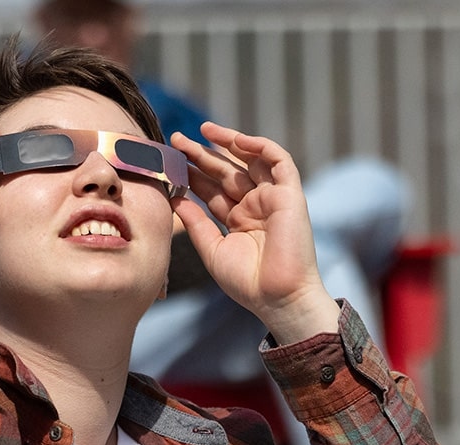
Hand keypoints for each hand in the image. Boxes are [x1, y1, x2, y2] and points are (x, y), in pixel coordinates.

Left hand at [170, 123, 339, 343]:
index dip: (192, 174)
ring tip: (203, 130)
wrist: (277, 298)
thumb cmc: (247, 283)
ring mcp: (273, 198)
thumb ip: (195, 222)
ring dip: (229, 142)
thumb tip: (174, 197)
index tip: (168, 162)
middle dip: (202, 154)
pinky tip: (236, 140)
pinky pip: (279, 160)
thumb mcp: (212, 249)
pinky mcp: (290, 194)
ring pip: (250, 160)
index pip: (212, 189)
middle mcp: (256, 205)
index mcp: (239, 219)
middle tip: (177, 140)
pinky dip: (260, 147)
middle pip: (227, 171)